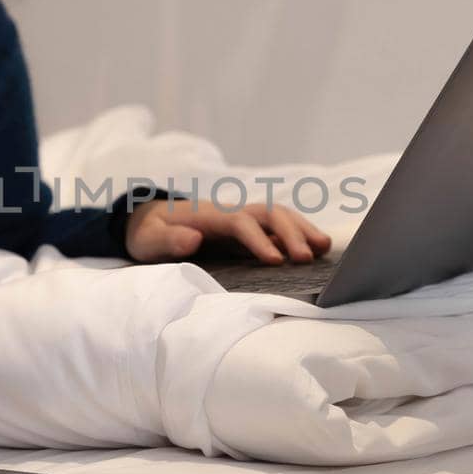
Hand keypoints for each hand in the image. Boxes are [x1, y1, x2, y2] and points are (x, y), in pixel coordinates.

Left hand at [124, 198, 332, 264]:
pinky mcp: (246, 228)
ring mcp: (240, 218)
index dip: (259, 240)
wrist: (149, 220)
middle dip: (291, 232)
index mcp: (208, 216)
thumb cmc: (149, 233)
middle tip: (308, 258)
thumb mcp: (148, 240)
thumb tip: (193, 240)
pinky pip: (277, 225)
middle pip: (267, 213)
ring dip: (301, 228)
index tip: (276, 260)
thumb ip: (168, 241)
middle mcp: (229, 212)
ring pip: (277, 215)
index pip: (240, 223)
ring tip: (324, 248)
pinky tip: (317, 247)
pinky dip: (298, 232)